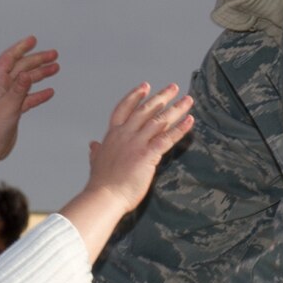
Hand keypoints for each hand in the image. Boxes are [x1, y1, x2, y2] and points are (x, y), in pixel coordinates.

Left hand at [0, 38, 59, 178]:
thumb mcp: (8, 105)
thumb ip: (19, 89)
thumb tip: (27, 73)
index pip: (9, 59)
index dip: (21, 48)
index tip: (33, 40)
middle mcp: (2, 88)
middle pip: (22, 68)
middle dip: (37, 60)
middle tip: (54, 54)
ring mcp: (9, 99)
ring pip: (27, 82)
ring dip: (41, 74)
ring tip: (56, 68)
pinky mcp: (14, 110)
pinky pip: (29, 98)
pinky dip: (39, 94)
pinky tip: (49, 92)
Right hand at [88, 83, 191, 205]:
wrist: (104, 196)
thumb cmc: (101, 183)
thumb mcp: (96, 161)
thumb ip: (97, 151)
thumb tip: (92, 145)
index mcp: (113, 135)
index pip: (124, 109)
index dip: (135, 96)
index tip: (145, 86)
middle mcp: (125, 134)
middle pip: (146, 110)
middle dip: (161, 97)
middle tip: (174, 87)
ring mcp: (137, 143)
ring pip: (159, 121)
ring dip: (175, 109)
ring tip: (188, 100)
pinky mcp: (148, 154)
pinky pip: (167, 138)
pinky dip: (180, 128)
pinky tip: (190, 120)